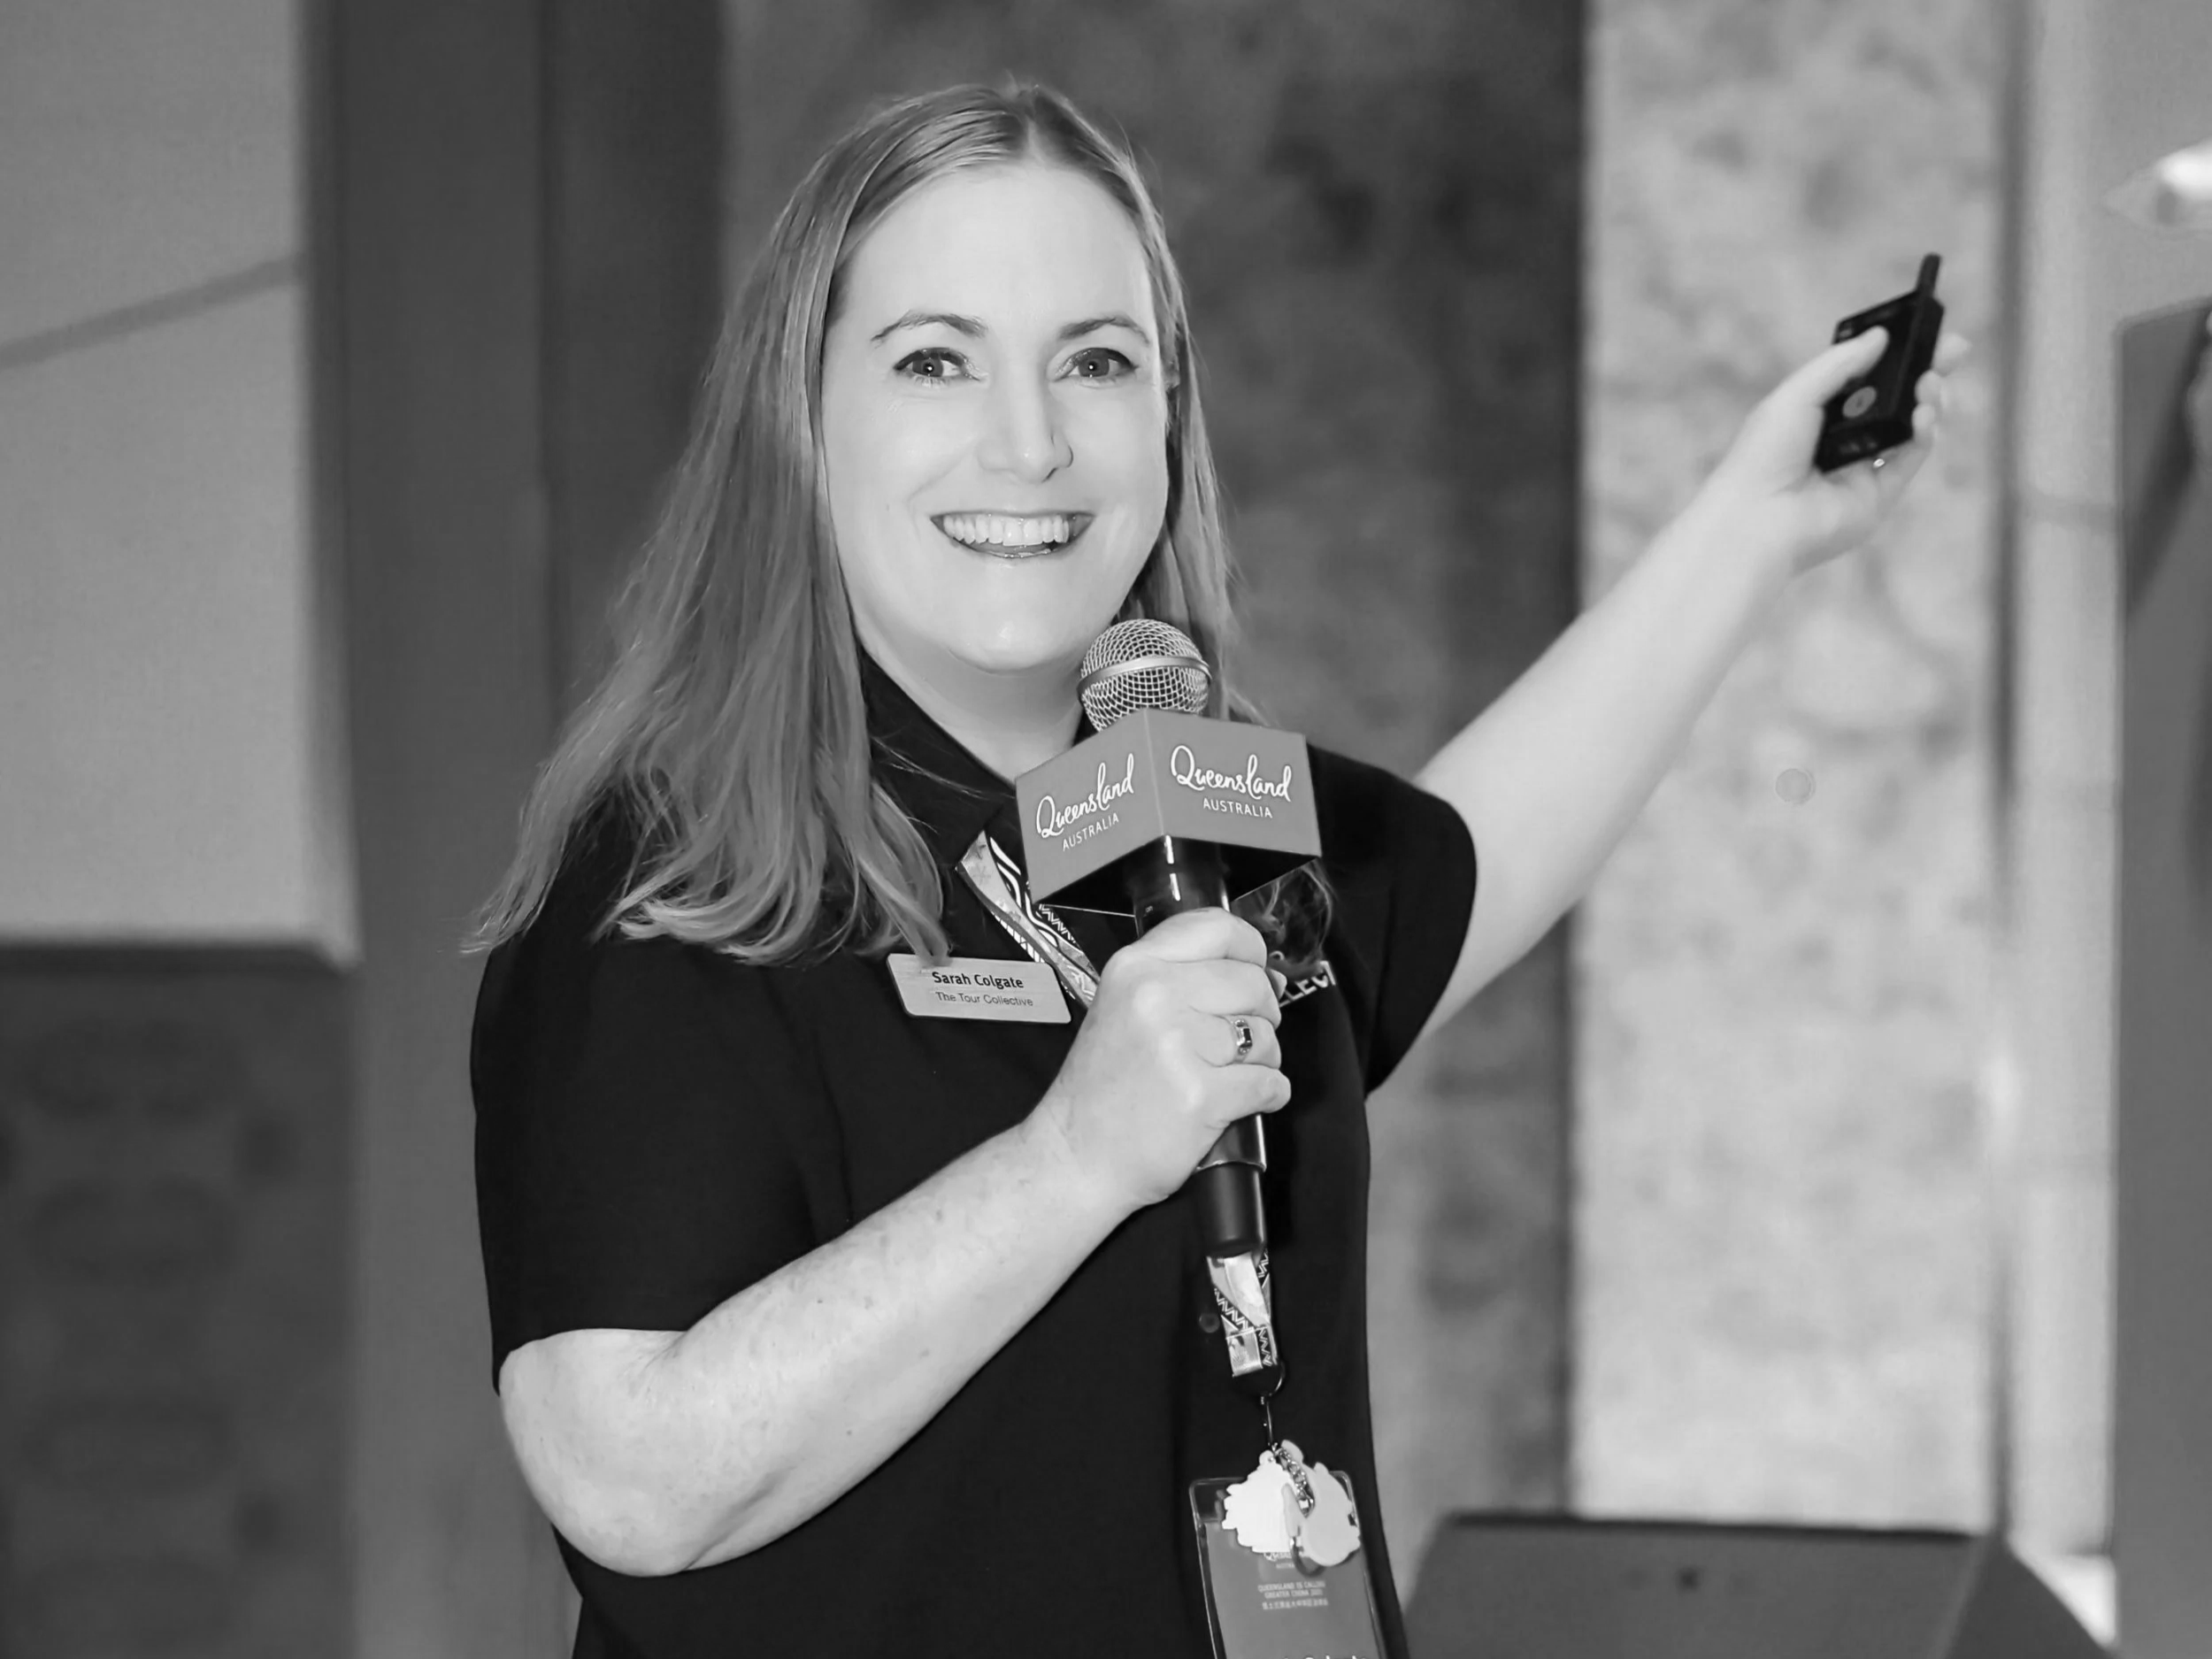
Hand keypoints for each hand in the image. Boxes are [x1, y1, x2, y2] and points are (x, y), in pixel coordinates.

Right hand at [1031, 910, 1288, 1214]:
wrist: (1075, 1157)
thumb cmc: (1102, 1088)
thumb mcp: (1123, 1008)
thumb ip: (1184, 980)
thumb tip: (1269, 976)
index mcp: (1135, 967)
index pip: (1219, 928)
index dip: (1249, 950)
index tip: (1252, 971)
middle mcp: (1155, 996)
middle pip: (1253, 983)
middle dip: (1259, 1016)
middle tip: (1233, 1042)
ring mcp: (1179, 1045)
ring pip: (1266, 1036)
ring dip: (1261, 1060)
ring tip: (1225, 1076)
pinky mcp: (1202, 1095)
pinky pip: (1270, 1083)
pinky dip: (1267, 1095)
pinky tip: (1239, 1102)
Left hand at [1686, 326, 1971, 580]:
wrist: (1756, 519)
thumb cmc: (1763, 456)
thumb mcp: (1797, 395)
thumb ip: (1839, 364)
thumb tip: (1879, 336)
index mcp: (1818, 413)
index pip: (1867, 377)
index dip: (1897, 355)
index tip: (1928, 331)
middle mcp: (1843, 440)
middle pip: (1897, 400)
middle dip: (1928, 371)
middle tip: (1955, 349)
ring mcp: (1863, 468)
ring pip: (1912, 427)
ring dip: (1929, 400)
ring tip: (1930, 383)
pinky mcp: (1878, 496)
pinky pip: (1911, 459)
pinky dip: (1924, 434)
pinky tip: (1923, 415)